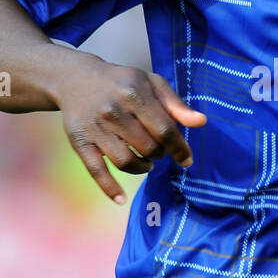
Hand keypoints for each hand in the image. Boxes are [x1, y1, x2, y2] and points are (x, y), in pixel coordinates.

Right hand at [54, 56, 206, 203]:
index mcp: (134, 93)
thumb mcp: (150, 83)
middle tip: (159, 151)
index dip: (180, 148)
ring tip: (146, 162)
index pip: (164, 129)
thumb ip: (175, 104)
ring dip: (142, 168)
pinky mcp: (79, 142)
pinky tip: (121, 199)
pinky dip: (110, 188)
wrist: (76, 79)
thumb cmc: (122, 82)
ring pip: (126, 162)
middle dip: (160, 154)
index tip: (187, 160)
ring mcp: (95, 128)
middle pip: (148, 147)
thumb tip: (201, 122)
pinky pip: (96, 171)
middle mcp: (113, 110)